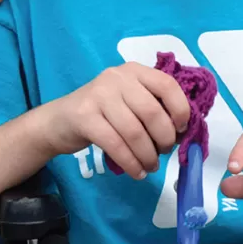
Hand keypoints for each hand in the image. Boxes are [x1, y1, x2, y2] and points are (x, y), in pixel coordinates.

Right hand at [38, 64, 191, 179]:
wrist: (58, 121)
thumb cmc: (104, 114)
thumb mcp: (130, 102)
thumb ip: (154, 108)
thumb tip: (183, 133)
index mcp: (135, 71)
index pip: (167, 85)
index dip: (180, 110)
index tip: (181, 130)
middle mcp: (117, 78)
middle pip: (153, 113)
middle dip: (164, 139)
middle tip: (163, 152)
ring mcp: (98, 95)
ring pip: (135, 132)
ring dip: (148, 156)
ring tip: (150, 166)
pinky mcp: (84, 117)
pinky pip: (116, 145)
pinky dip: (131, 163)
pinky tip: (137, 172)